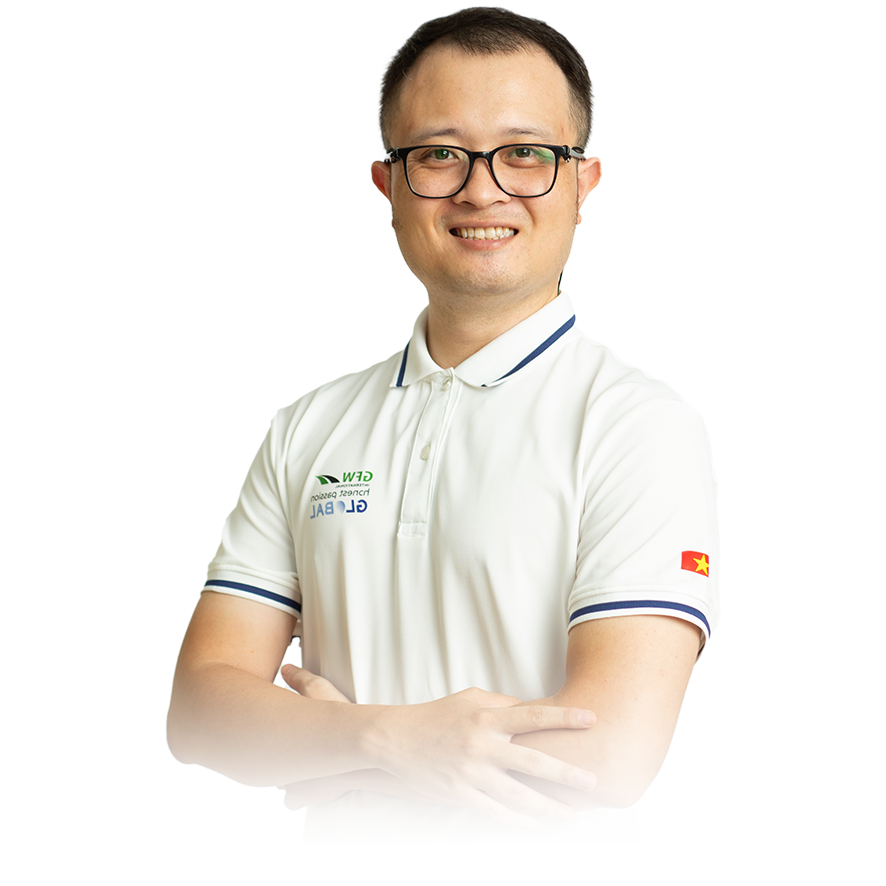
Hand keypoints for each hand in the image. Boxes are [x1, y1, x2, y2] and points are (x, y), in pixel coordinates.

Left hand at [277, 664, 354, 808]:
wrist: (364, 756)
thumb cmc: (343, 727)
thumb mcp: (320, 691)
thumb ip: (301, 679)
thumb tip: (286, 670)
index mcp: (282, 742)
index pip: (267, 741)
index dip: (277, 736)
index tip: (284, 733)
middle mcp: (283, 764)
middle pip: (275, 762)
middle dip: (284, 756)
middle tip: (298, 746)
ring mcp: (294, 785)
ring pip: (285, 781)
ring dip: (294, 773)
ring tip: (309, 761)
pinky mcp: (309, 798)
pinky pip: (297, 800)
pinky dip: (306, 793)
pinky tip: (314, 782)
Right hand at [370, 687, 597, 833]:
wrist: (397, 737)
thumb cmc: (438, 714)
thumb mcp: (470, 698)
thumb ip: (502, 704)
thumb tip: (532, 708)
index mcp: (487, 717)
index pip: (533, 715)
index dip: (563, 718)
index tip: (591, 719)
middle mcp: (482, 744)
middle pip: (531, 759)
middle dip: (564, 771)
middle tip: (591, 780)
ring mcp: (471, 771)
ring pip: (515, 792)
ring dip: (544, 804)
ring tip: (568, 812)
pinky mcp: (459, 792)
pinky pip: (491, 809)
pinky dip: (514, 820)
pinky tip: (533, 826)